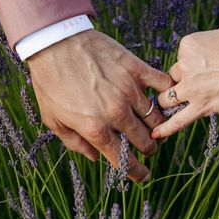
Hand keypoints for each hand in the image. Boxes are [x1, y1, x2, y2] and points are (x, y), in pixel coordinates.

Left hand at [27, 30, 173, 181]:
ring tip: (156, 128)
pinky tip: (166, 100)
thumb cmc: (50, 81)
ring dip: (159, 127)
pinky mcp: (136, 69)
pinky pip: (162, 85)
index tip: (142, 175)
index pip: (123, 159)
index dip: (136, 172)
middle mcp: (115, 113)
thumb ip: (74, 143)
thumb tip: (95, 158)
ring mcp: (128, 90)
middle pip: (144, 141)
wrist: (54, 42)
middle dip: (149, 150)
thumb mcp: (53, 119)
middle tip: (148, 149)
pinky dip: (168, 94)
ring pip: (156, 118)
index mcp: (95, 128)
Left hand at [152, 20, 218, 138]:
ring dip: (170, 103)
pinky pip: (178, 120)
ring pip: (167, 99)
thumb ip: (217, 35)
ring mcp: (192, 87)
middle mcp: (185, 65)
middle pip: (172, 79)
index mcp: (188, 45)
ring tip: (178, 108)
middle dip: (181, 83)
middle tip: (200, 85)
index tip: (209, 67)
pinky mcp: (202, 106)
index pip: (180, 59)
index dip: (191, 66)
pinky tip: (155, 135)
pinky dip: (165, 129)